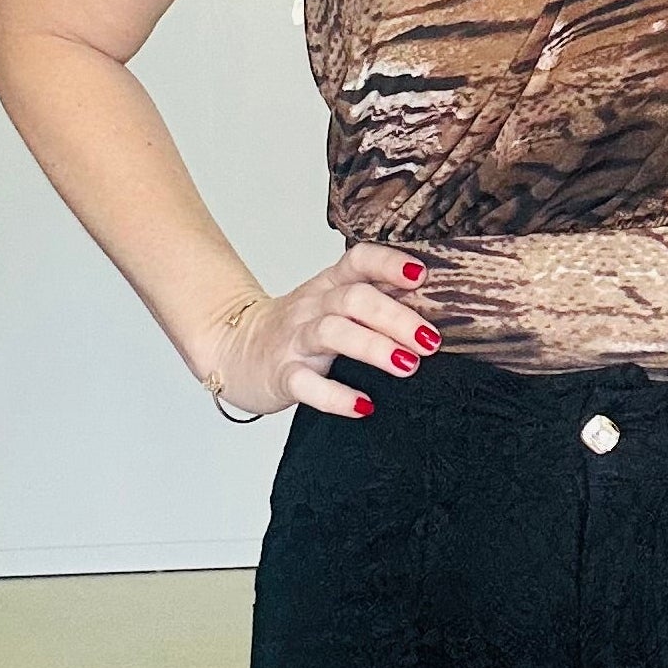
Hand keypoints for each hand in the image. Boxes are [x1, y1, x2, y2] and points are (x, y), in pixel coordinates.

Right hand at [199, 242, 441, 416]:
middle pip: (354, 299)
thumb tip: (436, 299)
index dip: (388, 263)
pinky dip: (336, 397)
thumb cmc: (297, 329)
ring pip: (332, 333)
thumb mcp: (331, 304)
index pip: (358, 261)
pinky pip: (306, 385)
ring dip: (374, 348)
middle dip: (396, 317)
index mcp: (329, 286)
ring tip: (408, 365)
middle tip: (430, 340)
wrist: (232, 350)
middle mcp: (313, 308)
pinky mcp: (281, 376)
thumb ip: (374, 297)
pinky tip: (364, 406)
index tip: (421, 275)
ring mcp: (295, 341)